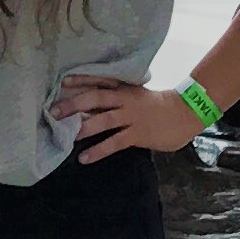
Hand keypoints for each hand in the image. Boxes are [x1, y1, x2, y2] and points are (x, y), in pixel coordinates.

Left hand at [52, 74, 202, 160]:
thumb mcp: (136, 96)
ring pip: (104, 120)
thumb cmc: (157, 106)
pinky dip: (98, 150)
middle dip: (74, 104)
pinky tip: (84, 158)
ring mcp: (132, 117)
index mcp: (125, 88)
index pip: (100, 80)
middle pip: (96, 98)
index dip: (81, 80)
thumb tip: (88, 108)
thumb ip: (116, 100)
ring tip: (67, 136)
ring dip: (83, 128)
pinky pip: (114, 143)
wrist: (185, 113)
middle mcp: (126, 100)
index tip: (62, 82)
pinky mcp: (138, 134)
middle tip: (54, 111)